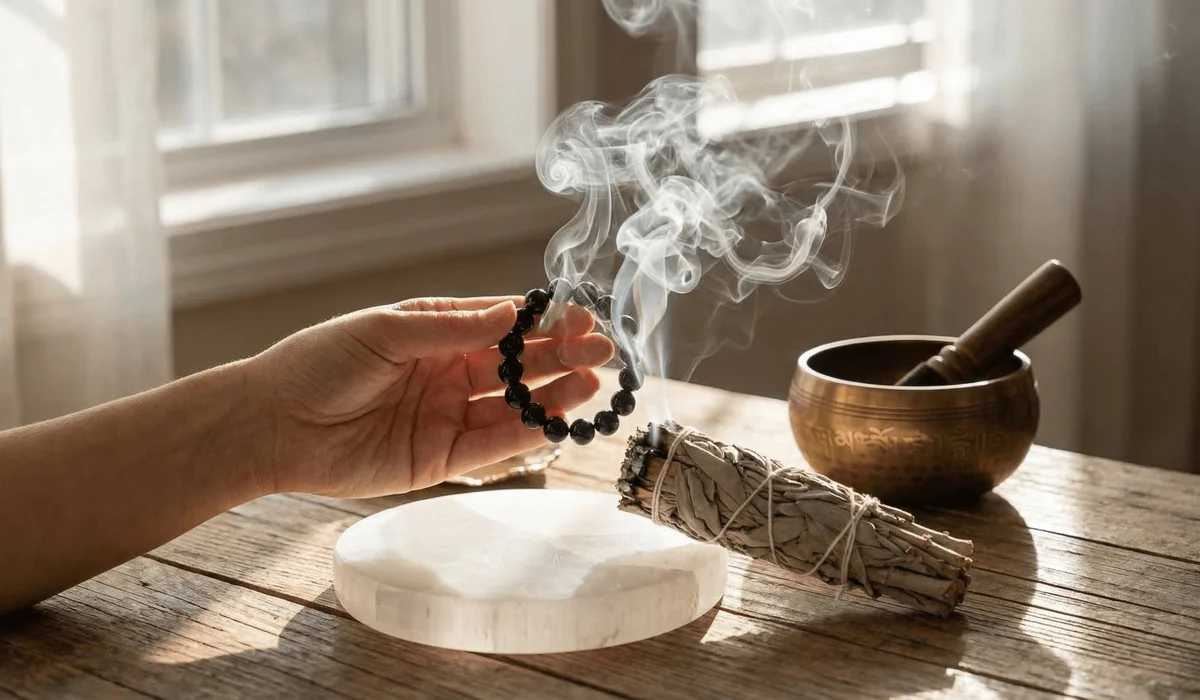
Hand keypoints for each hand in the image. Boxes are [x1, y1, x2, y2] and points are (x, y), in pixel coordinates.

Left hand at [249, 296, 612, 497]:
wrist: (272, 424)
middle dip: (561, 357)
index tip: (581, 316)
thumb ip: (450, 328)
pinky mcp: (439, 458)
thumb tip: (511, 314)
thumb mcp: (384, 332)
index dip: (543, 322)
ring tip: (591, 384)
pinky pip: (491, 445)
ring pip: (512, 406)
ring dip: (552, 396)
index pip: (502, 324)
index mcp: (434, 333)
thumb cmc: (318, 363)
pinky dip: (524, 434)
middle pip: (517, 365)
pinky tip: (555, 421)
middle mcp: (447, 372)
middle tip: (602, 351)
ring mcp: (446, 416)